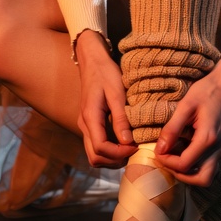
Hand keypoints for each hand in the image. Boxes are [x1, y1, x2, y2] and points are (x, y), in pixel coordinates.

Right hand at [75, 29, 135, 168]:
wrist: (92, 60)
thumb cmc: (106, 73)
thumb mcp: (117, 92)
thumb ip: (121, 118)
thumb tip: (128, 142)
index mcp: (90, 117)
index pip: (101, 148)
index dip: (119, 153)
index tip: (136, 146)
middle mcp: (84, 125)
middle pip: (95, 157)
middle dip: (115, 160)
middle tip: (134, 151)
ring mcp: (85, 126)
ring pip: (94, 154)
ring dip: (112, 157)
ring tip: (131, 147)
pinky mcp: (90, 124)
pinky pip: (96, 145)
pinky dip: (110, 150)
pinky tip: (124, 141)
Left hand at [154, 53, 220, 187]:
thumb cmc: (206, 90)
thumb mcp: (185, 105)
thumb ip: (172, 129)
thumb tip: (160, 149)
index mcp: (208, 138)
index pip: (184, 164)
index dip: (167, 161)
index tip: (157, 151)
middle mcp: (218, 148)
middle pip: (201, 180)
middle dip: (180, 175)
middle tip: (167, 160)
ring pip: (208, 176)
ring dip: (190, 174)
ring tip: (175, 158)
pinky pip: (210, 166)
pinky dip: (196, 166)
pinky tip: (185, 152)